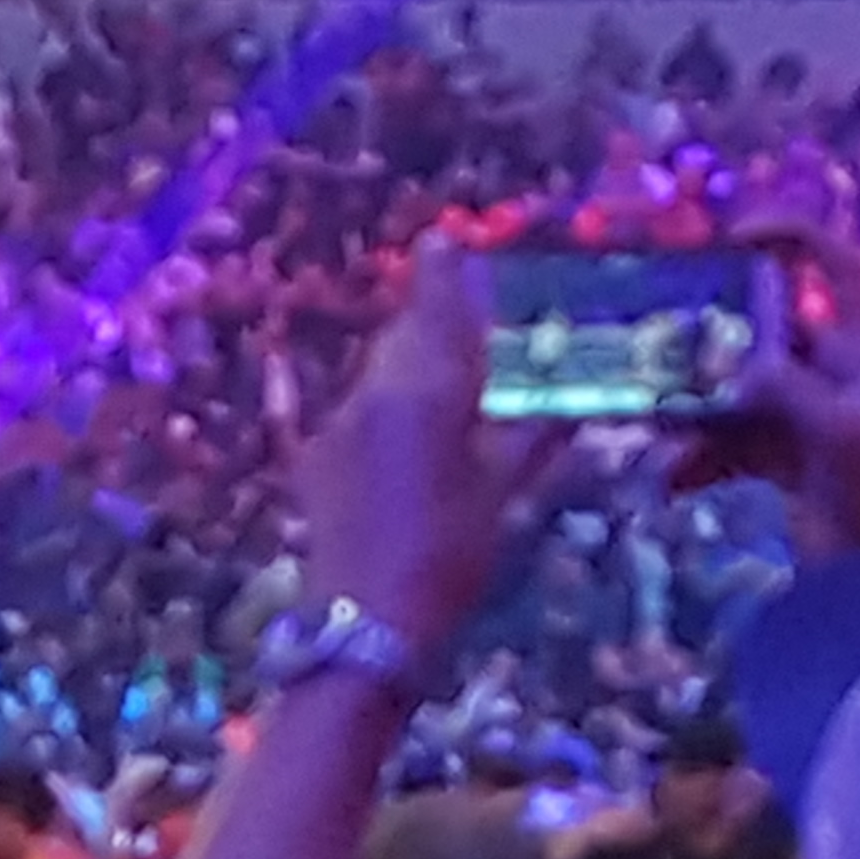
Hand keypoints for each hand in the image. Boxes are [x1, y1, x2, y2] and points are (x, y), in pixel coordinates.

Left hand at [296, 241, 545, 662]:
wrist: (369, 621)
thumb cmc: (448, 556)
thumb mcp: (500, 492)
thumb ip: (532, 436)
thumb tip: (571, 401)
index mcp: (425, 395)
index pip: (439, 317)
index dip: (445, 278)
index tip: (446, 237)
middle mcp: (372, 396)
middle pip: (404, 339)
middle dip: (429, 317)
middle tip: (456, 299)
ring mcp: (333, 425)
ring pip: (373, 371)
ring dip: (401, 357)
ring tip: (436, 357)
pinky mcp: (311, 458)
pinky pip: (317, 406)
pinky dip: (329, 388)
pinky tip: (288, 362)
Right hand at [690, 223, 859, 556]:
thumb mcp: (845, 435)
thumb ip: (790, 389)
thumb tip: (741, 366)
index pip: (840, 268)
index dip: (796, 237)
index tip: (736, 237)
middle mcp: (836, 372)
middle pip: (765, 330)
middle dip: (711, 338)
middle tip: (658, 338)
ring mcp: (806, 414)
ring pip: (736, 389)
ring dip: (695, 409)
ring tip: (655, 427)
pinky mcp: (784, 456)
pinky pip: (728, 441)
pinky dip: (699, 459)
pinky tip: (672, 482)